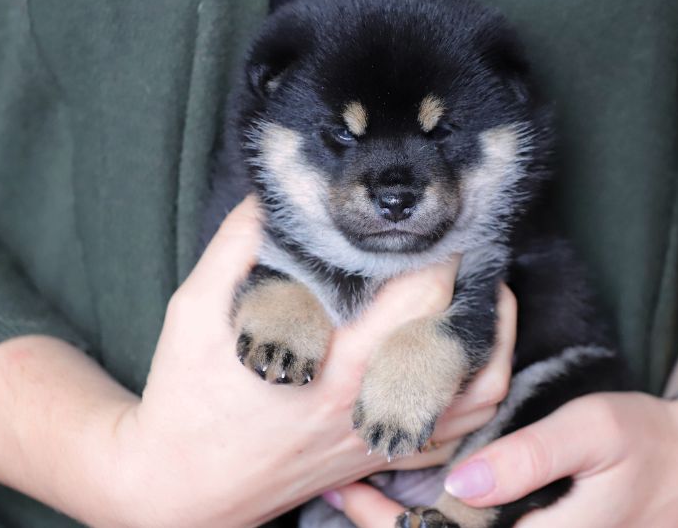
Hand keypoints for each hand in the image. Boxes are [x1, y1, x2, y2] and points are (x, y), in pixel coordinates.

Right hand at [105, 196, 515, 527]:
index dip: (441, 246)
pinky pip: (458, 435)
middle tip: (460, 238)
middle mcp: (371, 400)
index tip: (439, 213)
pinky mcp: (380, 455)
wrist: (182, 486)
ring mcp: (383, 433)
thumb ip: (236, 245)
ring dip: (496, 337)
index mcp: (334, 361)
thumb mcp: (196, 310)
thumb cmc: (187, 396)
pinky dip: (479, 395)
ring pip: (480, 393)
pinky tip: (473, 357)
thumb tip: (271, 191)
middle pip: (458, 331)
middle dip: (470, 277)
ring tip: (488, 291)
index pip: (421, 294)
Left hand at [326, 390, 677, 527]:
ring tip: (357, 493)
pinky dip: (445, 524)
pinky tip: (410, 504)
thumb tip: (460, 481)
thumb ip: (529, 458)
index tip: (346, 487)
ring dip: (409, 527)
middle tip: (339, 486)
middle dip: (387, 525)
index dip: (389, 523)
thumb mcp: (593, 432)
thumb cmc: (647, 440)